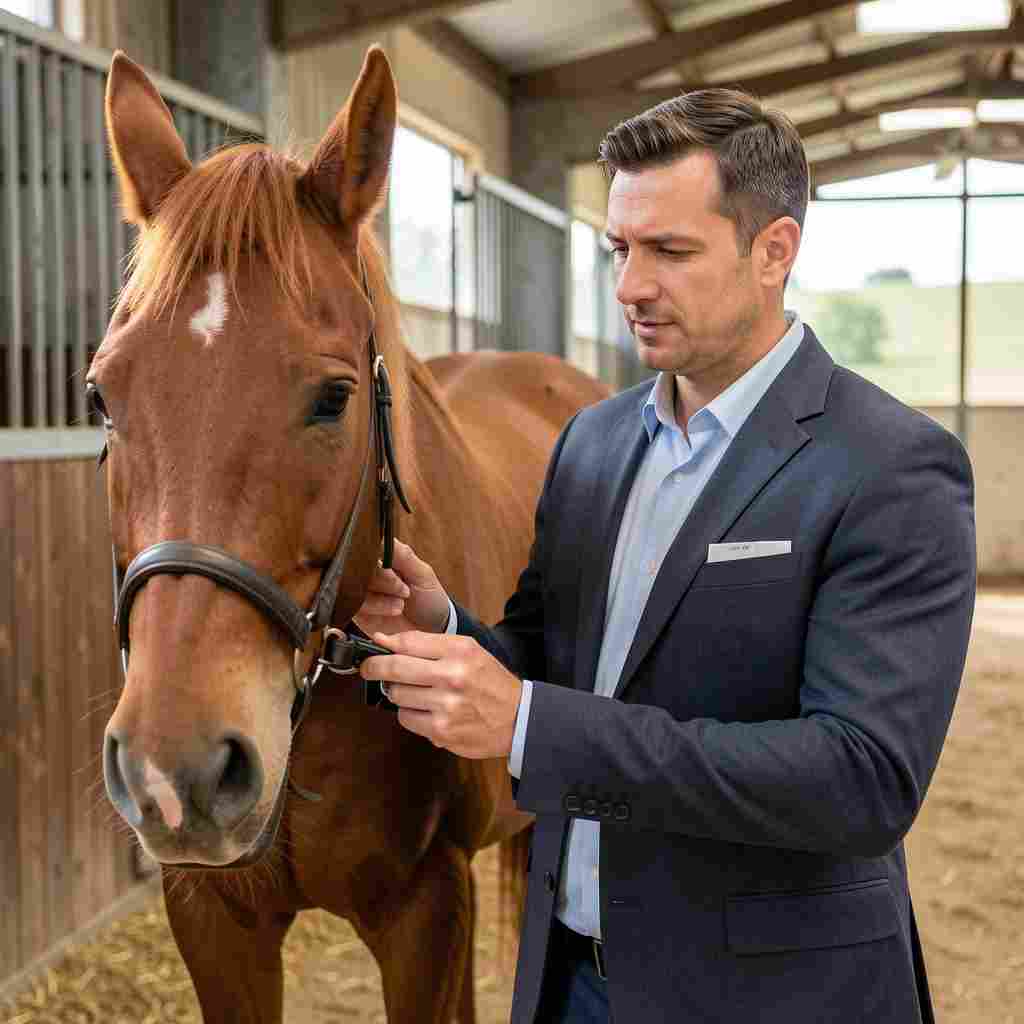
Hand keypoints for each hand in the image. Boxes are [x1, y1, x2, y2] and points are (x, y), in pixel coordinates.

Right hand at [353, 539, 451, 636]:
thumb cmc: (430, 598)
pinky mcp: (359, 613)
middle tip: (404, 590)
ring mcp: (362, 593)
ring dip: (380, 598)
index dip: (377, 556)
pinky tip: (392, 612)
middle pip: (358, 567)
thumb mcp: (422, 574)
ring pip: (355, 587)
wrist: (433, 630)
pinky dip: (374, 608)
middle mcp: (369, 573)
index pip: (368, 547)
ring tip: (400, 605)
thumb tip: (383, 536)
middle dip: (383, 581)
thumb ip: (403, 555)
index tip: (392, 568)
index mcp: (383, 558)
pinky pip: (353, 607)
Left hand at [360, 631, 521, 759]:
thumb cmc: (488, 681)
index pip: (407, 643)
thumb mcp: (466, 651)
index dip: (383, 647)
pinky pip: (406, 719)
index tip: (373, 650)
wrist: (517, 718)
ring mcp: (446, 706)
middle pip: (395, 668)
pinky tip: (427, 711)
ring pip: (397, 695)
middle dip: (374, 668)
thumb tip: (382, 640)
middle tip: (369, 669)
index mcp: (459, 651)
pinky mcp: (441, 731)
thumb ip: (426, 643)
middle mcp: (452, 676)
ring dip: (399, 694)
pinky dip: (410, 714)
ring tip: (418, 693)